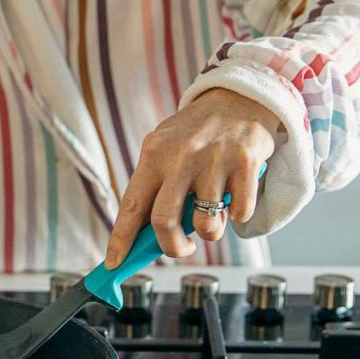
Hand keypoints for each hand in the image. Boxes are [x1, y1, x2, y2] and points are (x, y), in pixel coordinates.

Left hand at [105, 88, 278, 266]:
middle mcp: (181, 156)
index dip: (120, 239)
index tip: (113, 263)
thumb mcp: (167, 148)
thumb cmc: (199, 132)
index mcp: (154, 154)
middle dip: (172, 247)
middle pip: (164, 222)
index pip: (131, 205)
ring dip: (210, 231)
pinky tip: (235, 196)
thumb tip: (143, 235)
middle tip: (180, 248)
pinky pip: (239, 213)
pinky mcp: (246, 163)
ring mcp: (214, 160)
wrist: (241, 95)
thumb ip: (155, 186)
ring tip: (213, 215)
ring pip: (206, 224)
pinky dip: (238, 216)